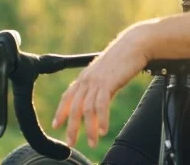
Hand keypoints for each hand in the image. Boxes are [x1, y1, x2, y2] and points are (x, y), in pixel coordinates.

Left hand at [52, 26, 150, 147]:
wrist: (134, 45)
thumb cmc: (122, 58)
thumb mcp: (106, 74)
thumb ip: (99, 87)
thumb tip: (98, 102)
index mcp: (84, 76)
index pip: (68, 96)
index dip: (60, 111)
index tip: (56, 125)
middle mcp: (87, 79)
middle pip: (74, 107)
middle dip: (72, 127)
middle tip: (71, 143)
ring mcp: (96, 81)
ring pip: (87, 109)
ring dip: (89, 128)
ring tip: (92, 142)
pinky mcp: (108, 82)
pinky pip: (101, 105)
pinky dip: (101, 119)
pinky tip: (102, 130)